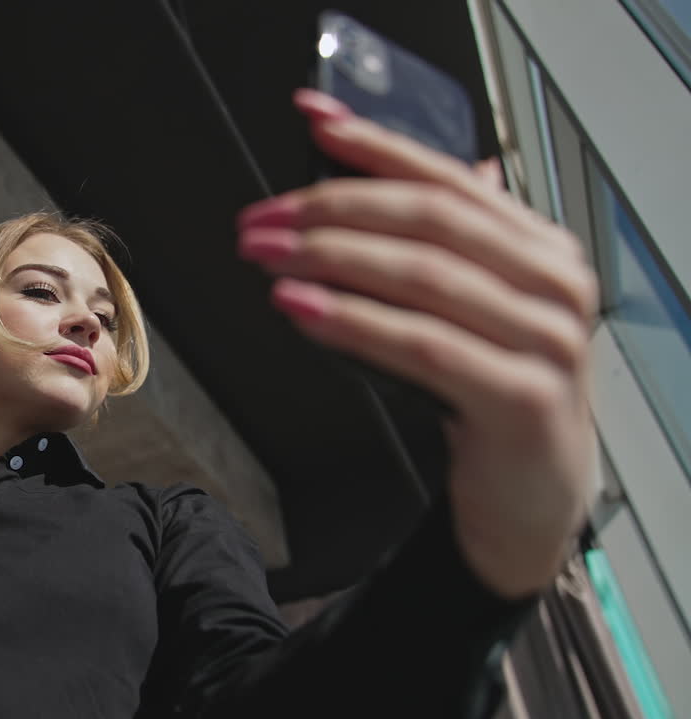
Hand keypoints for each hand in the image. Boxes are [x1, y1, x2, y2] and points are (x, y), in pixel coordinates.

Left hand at [237, 89, 598, 598]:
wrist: (532, 499)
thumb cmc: (491, 397)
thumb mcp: (468, 311)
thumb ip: (432, 245)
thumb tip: (357, 177)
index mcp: (540, 249)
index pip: (447, 178)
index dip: (375, 146)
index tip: (314, 123)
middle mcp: (554, 284)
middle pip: (428, 221)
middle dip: (331, 210)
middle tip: (261, 220)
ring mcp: (547, 341)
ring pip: (422, 277)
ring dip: (331, 260)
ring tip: (268, 257)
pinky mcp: (523, 400)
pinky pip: (423, 346)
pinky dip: (354, 322)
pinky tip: (303, 309)